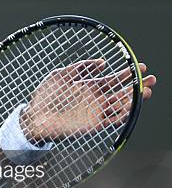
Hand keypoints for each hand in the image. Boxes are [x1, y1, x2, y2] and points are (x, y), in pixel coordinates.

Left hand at [22, 60, 155, 140]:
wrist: (34, 116)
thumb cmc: (45, 95)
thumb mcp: (60, 75)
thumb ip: (79, 67)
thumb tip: (102, 62)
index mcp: (88, 86)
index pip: (112, 80)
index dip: (127, 74)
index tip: (140, 67)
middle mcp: (94, 99)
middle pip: (121, 92)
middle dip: (137, 86)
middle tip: (152, 79)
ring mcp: (94, 112)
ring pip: (119, 106)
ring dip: (133, 100)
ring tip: (145, 92)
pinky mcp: (92, 125)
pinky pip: (111, 120)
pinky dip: (121, 115)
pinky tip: (131, 107)